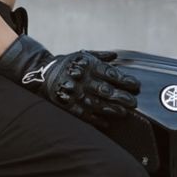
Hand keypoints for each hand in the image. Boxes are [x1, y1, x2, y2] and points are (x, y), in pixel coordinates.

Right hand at [0, 35, 139, 128]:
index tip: (135, 85)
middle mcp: (82, 80)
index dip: (124, 80)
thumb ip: (100, 56)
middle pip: (105, 90)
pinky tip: (107, 122)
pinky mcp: (68, 106)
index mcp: (87, 66)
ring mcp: (75, 94)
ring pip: (97, 104)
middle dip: (121, 97)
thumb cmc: (67, 64)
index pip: (110, 73)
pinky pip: (85, 115)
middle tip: (133, 102)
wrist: (42, 74)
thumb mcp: (82, 54)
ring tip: (124, 112)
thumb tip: (116, 56)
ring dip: (112, 109)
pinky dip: (97, 120)